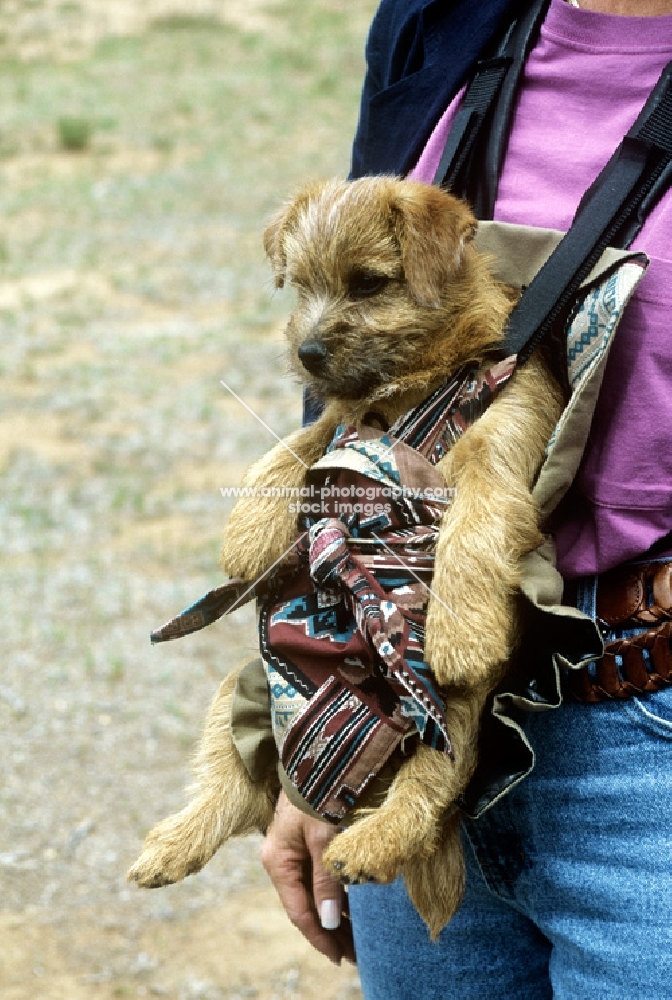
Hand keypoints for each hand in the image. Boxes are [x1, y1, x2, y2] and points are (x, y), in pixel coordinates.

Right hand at [261, 791, 355, 964]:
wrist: (318, 758)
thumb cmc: (317, 794)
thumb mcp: (323, 839)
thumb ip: (326, 879)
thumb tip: (328, 921)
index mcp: (278, 861)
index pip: (298, 910)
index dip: (319, 936)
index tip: (340, 957)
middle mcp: (281, 860)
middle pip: (305, 905)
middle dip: (330, 932)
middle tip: (355, 955)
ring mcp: (293, 851)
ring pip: (314, 893)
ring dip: (334, 916)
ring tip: (356, 940)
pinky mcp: (306, 843)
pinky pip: (319, 878)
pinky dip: (335, 895)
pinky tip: (351, 909)